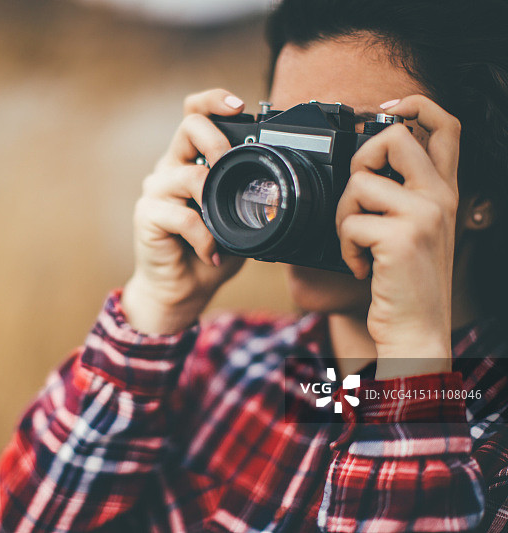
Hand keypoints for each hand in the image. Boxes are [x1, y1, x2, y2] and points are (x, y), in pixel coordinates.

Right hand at [122, 89, 246, 334]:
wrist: (182, 288)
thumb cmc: (210, 250)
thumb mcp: (237, 216)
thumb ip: (246, 193)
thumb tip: (280, 183)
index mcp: (190, 160)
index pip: (194, 113)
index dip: (214, 101)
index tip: (239, 106)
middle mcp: (170, 168)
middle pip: (189, 126)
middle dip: (219, 143)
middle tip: (232, 169)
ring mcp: (156, 190)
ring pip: (189, 174)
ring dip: (214, 200)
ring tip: (223, 225)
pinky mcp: (147, 215)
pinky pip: (183, 216)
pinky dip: (205, 237)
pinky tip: (212, 252)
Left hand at [335, 95, 459, 378]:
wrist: (417, 328)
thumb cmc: (406, 280)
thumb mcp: (413, 230)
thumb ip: (399, 196)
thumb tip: (362, 168)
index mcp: (444, 191)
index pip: (446, 126)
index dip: (416, 104)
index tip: (386, 109)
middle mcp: (441, 197)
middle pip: (395, 137)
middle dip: (360, 159)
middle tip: (359, 196)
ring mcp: (425, 215)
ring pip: (359, 184)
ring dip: (343, 216)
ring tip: (356, 244)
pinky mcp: (402, 238)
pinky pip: (350, 224)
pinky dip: (344, 248)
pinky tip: (360, 266)